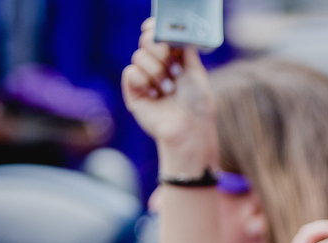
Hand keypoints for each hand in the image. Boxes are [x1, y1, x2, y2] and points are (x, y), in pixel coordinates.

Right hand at [120, 19, 216, 170]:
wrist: (188, 127)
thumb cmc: (197, 103)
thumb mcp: (196, 71)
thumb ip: (186, 49)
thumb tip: (176, 32)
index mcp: (172, 57)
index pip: (156, 34)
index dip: (156, 30)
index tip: (161, 33)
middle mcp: (156, 65)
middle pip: (146, 40)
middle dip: (160, 50)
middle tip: (174, 70)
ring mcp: (144, 77)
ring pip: (139, 56)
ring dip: (157, 72)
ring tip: (169, 90)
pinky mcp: (133, 90)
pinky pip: (131, 72)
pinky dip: (145, 82)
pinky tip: (155, 96)